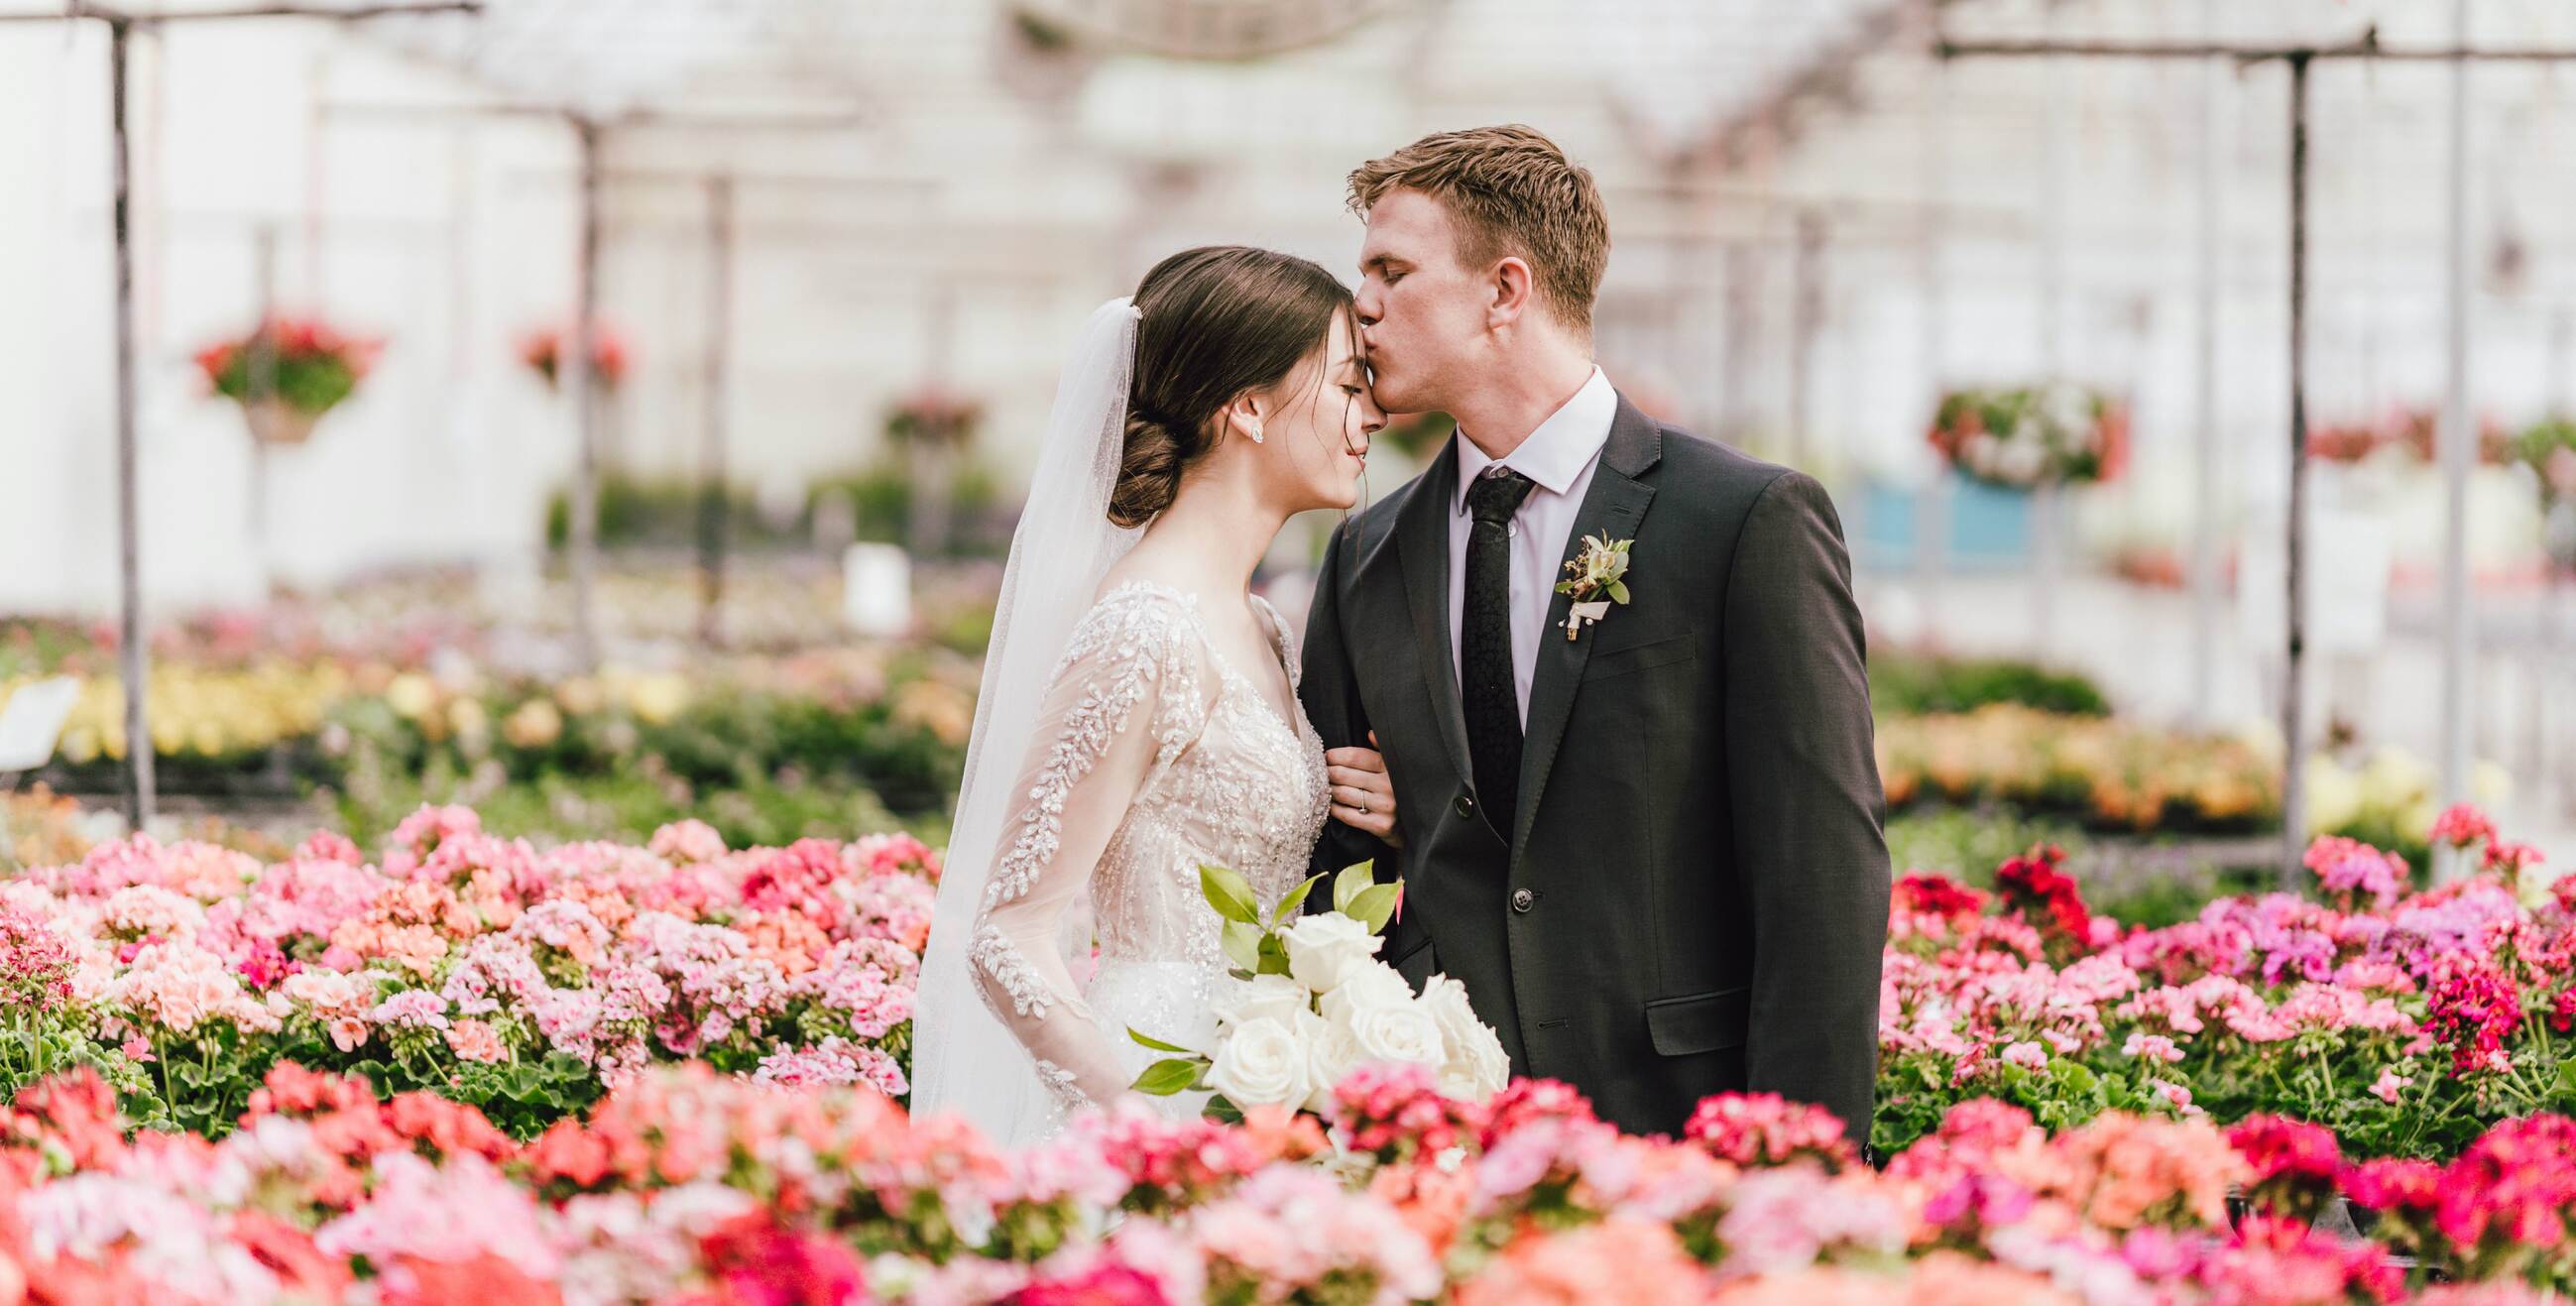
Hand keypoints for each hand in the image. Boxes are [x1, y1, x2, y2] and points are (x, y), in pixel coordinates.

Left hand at [1326, 731, 1402, 847]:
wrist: (1416, 822)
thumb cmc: (1399, 789)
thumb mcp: (1396, 766)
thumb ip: (1382, 749)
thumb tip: (1371, 733)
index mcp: (1390, 767)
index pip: (1355, 756)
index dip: (1335, 755)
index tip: (1326, 756)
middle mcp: (1389, 785)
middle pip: (1344, 774)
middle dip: (1327, 771)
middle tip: (1319, 771)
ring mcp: (1385, 806)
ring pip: (1342, 793)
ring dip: (1328, 789)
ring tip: (1323, 786)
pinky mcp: (1380, 825)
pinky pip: (1347, 815)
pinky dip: (1334, 808)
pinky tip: (1330, 804)